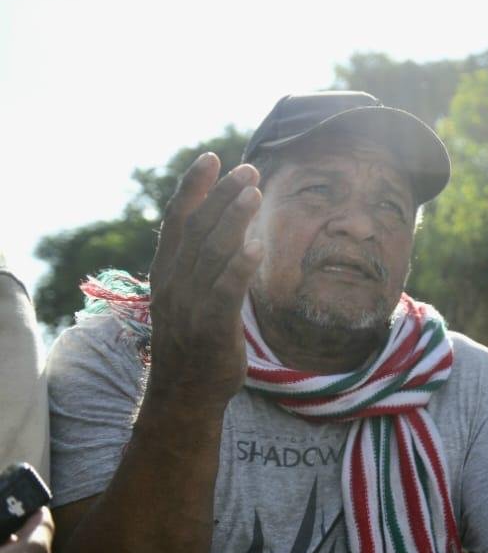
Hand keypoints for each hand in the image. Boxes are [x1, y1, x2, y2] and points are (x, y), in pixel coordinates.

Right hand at [145, 153, 264, 406]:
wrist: (184, 393)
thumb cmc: (194, 341)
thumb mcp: (190, 296)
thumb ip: (201, 263)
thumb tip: (225, 228)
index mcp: (167, 272)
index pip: (178, 219)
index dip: (194, 187)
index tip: (212, 158)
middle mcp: (175, 283)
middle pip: (198, 229)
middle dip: (222, 196)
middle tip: (248, 170)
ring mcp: (190, 304)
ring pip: (211, 254)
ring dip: (232, 220)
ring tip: (253, 193)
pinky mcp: (210, 327)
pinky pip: (224, 292)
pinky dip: (238, 268)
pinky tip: (255, 248)